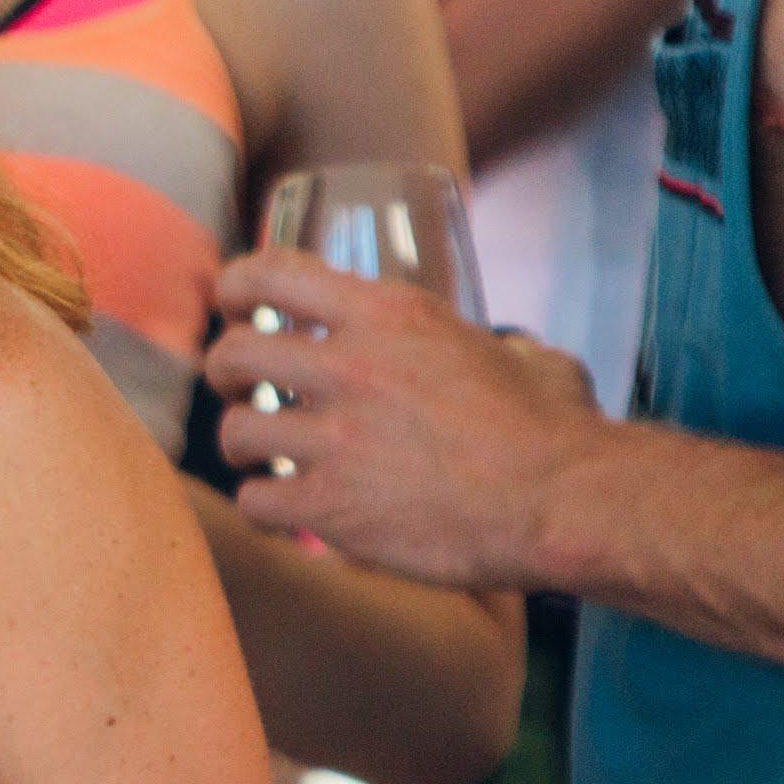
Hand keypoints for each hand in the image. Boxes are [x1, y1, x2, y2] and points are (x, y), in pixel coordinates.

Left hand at [202, 249, 604, 588]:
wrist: (561, 502)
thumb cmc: (554, 430)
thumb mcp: (518, 354)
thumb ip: (493, 345)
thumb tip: (503, 351)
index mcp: (389, 315)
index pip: (271, 274)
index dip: (235, 286)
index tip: (231, 301)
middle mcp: (349, 368)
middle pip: (233, 354)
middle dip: (222, 370)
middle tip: (234, 386)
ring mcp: (335, 440)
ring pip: (234, 432)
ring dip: (240, 446)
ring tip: (258, 457)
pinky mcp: (331, 507)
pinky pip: (255, 502)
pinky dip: (262, 507)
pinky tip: (282, 510)